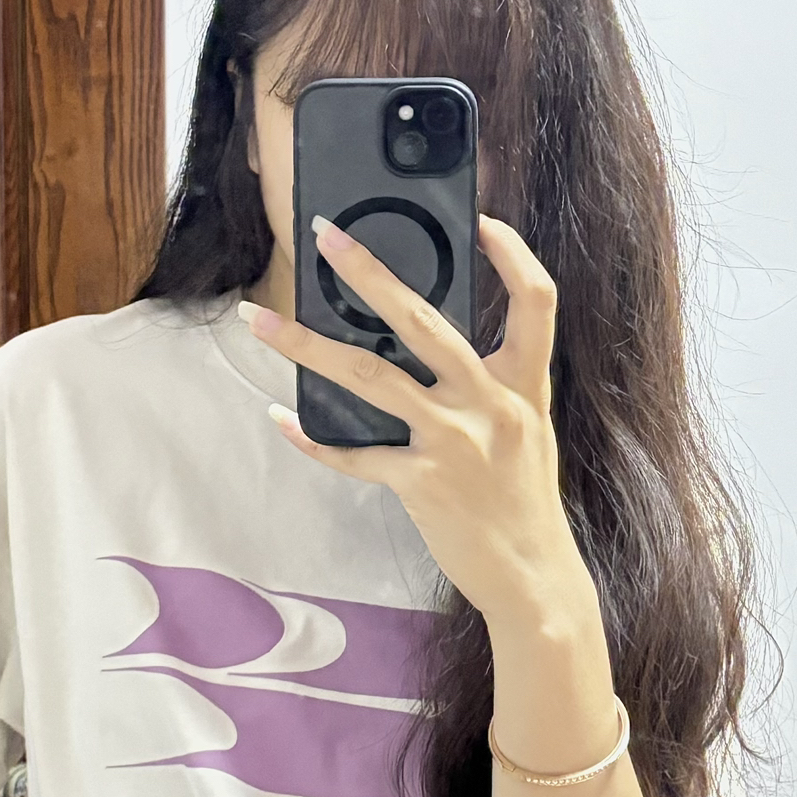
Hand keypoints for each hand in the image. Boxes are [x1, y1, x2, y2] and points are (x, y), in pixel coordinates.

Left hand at [242, 214, 594, 633]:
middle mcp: (490, 404)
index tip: (481, 220)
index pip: (536, 301)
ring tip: (260, 320)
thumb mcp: (526, 430)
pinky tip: (281, 419)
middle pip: (423, 321)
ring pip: (368, 377)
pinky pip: (354, 453)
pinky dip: (313, 438)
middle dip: (369, 273)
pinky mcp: (421, 483)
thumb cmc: (522, 500)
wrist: (532, 576)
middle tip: (326, 237)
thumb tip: (422, 342)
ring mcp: (453, 442)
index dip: (512, 255)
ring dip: (306, 345)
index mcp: (524, 384)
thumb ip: (490, 385)